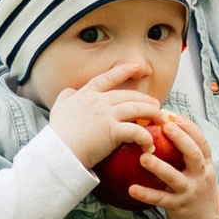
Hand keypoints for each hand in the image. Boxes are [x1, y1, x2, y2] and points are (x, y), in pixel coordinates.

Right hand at [49, 58, 166, 172]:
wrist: (58, 151)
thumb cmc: (58, 134)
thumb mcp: (58, 108)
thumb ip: (66, 96)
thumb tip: (71, 91)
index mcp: (87, 94)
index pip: (108, 78)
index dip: (124, 70)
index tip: (137, 67)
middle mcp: (99, 101)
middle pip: (129, 95)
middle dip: (145, 99)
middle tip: (156, 104)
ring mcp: (107, 115)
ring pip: (137, 109)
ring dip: (152, 114)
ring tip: (161, 119)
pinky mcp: (113, 131)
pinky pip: (136, 132)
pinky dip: (146, 138)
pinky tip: (149, 145)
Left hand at [131, 110, 218, 218]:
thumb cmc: (197, 189)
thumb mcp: (199, 170)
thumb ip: (186, 152)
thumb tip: (165, 124)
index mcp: (206, 164)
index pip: (202, 143)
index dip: (190, 128)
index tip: (175, 117)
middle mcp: (200, 176)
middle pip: (194, 155)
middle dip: (181, 139)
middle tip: (165, 126)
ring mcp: (189, 192)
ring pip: (175, 178)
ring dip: (159, 167)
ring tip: (143, 158)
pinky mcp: (178, 206)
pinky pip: (160, 200)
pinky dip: (146, 194)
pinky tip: (132, 189)